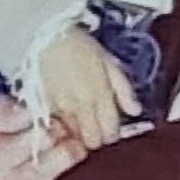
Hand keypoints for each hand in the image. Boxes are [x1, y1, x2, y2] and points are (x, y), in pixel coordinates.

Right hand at [37, 25, 138, 153]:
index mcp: (100, 96)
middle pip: (91, 141)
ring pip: (74, 137)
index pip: (110, 133)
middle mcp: (80, 107)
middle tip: (98, 127)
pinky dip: (64, 126)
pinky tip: (67, 115)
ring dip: (80, 133)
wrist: (47, 38)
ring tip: (82, 120)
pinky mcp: (44, 109)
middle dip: (97, 138)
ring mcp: (60, 110)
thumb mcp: (110, 63)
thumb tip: (135, 111)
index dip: (113, 134)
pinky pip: (58, 127)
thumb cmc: (81, 47)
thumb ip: (124, 90)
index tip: (112, 128)